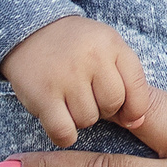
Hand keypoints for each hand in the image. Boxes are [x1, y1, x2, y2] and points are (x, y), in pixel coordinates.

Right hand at [0, 16, 153, 149]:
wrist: (29, 31)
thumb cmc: (76, 46)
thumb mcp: (106, 48)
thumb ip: (127, 80)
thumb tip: (136, 122)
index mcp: (111, 44)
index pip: (137, 86)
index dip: (134, 106)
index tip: (125, 111)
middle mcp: (91, 57)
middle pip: (112, 105)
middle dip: (103, 109)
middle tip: (88, 97)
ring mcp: (66, 75)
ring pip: (87, 120)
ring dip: (80, 118)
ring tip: (70, 100)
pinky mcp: (42, 94)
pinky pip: (64, 132)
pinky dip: (63, 135)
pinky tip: (59, 120)